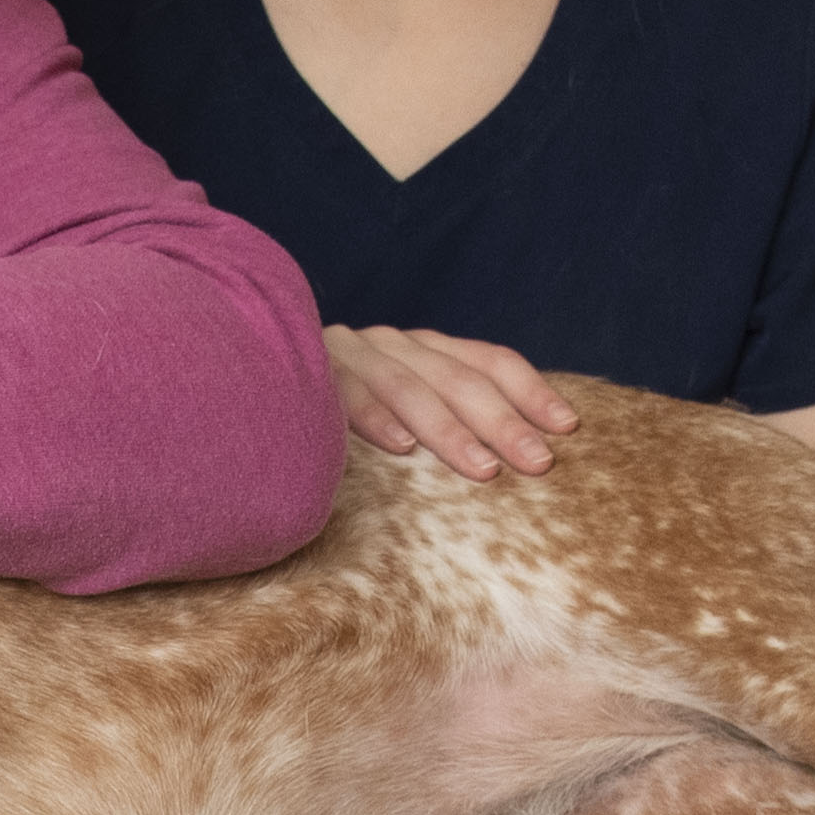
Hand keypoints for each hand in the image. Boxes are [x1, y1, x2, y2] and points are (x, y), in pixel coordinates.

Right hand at [327, 325, 580, 478]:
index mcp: (421, 349)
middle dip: (503, 422)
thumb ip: (442, 418)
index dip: (531, 390)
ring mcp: (347, 354)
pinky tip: (400, 449)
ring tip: (484, 471)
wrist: (246, 386)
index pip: (488, 360)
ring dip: (448, 431)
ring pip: (408, 386)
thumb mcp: (400, 411)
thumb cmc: (336, 416)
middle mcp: (391, 344)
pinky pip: (343, 395)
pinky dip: (373, 418)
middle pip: (458, 378)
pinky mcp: (306, 373)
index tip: (568, 427)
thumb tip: (515, 454)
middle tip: (538, 463)